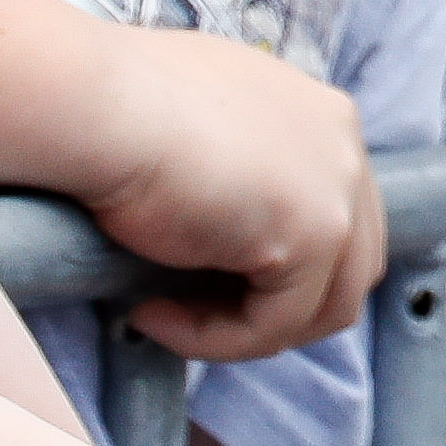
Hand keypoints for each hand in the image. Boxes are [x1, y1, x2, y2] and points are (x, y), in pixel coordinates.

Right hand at [67, 28, 386, 358]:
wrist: (98, 106)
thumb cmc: (120, 107)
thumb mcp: (202, 127)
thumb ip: (238, 168)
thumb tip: (222, 231)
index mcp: (321, 115)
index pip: (335, 215)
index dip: (278, 264)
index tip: (201, 278)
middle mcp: (344, 146)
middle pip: (348, 265)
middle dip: (278, 305)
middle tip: (196, 311)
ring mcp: (338, 190)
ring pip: (322, 308)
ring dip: (244, 330)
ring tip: (166, 315)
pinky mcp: (315, 235)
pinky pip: (274, 325)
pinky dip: (214, 339)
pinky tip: (151, 314)